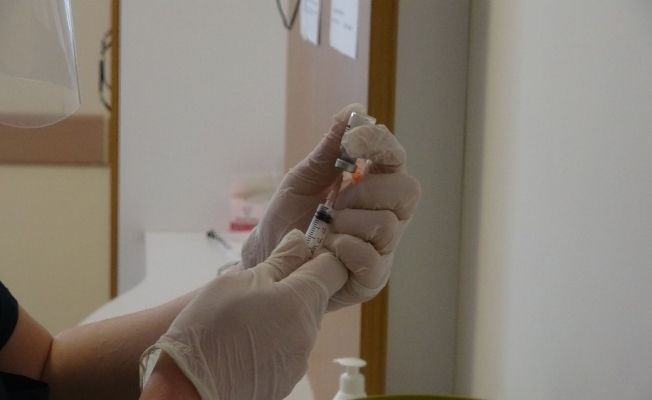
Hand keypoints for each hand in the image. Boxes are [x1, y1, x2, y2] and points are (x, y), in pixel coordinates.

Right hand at [140, 230, 347, 399]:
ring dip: (284, 314)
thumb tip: (300, 242)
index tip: (294, 256)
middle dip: (295, 287)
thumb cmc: (211, 325)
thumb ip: (279, 261)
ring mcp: (300, 359)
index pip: (334, 269)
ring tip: (247, 318)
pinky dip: (274, 340)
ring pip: (302, 324)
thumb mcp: (241, 280)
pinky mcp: (287, 379)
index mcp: (302, 301)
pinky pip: (289, 349)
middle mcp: (309, 332)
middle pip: (316, 297)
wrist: (190, 386)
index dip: (318, 257)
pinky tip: (246, 342)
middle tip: (258, 287)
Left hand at [241, 104, 420, 310]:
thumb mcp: (304, 177)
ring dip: (348, 222)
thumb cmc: (289, 217)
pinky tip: (327, 249)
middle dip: (365, 190)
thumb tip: (355, 110)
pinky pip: (373, 259)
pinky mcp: (371, 278)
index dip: (381, 145)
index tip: (352, 142)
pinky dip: (345, 248)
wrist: (266, 258)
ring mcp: (381, 249)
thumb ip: (330, 147)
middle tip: (335, 201)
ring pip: (388, 224)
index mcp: (373, 187)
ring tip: (325, 230)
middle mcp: (385, 216)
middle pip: (407, 191)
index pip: (396, 160)